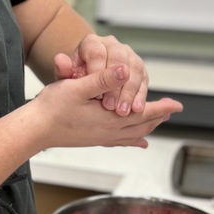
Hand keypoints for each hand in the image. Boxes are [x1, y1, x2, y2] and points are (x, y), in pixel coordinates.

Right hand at [30, 66, 181, 149]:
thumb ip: (103, 79)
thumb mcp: (77, 87)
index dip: (161, 107)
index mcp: (109, 119)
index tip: (178, 104)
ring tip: (159, 121)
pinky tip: (138, 142)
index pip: (143, 112)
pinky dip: (133, 140)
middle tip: (172, 109)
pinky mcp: (93, 139)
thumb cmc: (52, 107)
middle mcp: (109, 132)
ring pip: (133, 134)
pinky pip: (121, 141)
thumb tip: (125, 70)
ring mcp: (101, 138)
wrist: (35, 129)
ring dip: (148, 126)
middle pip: (142, 125)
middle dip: (158, 116)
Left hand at [53, 34, 149, 115]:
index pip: (97, 54)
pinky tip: (136, 109)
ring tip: (124, 111)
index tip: (95, 96)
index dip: (98, 75)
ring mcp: (127, 53)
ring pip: (135, 69)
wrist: (84, 81)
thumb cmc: (75, 79)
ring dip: (131, 92)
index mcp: (92, 43)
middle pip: (119, 59)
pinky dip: (141, 95)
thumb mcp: (66, 77)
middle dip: (116, 85)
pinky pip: (144, 78)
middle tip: (112, 107)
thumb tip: (60, 59)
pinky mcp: (138, 66)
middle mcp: (112, 44)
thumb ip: (63, 70)